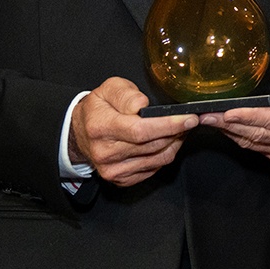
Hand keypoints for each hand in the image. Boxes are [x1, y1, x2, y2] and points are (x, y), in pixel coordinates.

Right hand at [71, 77, 195, 185]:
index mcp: (101, 127)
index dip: (169, 125)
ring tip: (177, 129)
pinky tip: (165, 142)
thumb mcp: (108, 89)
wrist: (80, 134)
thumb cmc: (98, 109)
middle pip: (153, 145)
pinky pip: (155, 168)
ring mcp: (113, 170)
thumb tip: (142, 106)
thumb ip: (127, 94)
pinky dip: (165, 154)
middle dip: (177, 132)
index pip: (141, 130)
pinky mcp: (122, 179)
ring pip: (158, 158)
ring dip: (174, 143)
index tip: (189, 118)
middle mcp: (105, 152)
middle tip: (188, 120)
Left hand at [198, 59, 269, 163]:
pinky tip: (225, 128)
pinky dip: (238, 138)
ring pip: (255, 143)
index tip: (229, 112)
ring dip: (230, 132)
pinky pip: (255, 148)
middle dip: (231, 124)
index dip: (251, 116)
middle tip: (207, 115)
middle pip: (261, 133)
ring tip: (210, 120)